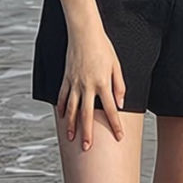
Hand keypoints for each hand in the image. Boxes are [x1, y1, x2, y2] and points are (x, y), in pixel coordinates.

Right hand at [57, 27, 127, 148]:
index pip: (111, 109)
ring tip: (71, 138)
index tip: (119, 137)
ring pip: (72, 109)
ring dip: (72, 125)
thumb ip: (119, 85)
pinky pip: (63, 96)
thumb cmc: (103, 48)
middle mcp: (87, 86)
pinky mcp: (66, 78)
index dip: (115, 124)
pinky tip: (63, 118)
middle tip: (87, 148)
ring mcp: (75, 83)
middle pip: (88, 115)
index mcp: (102, 83)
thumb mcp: (116, 65)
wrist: (84, 34)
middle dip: (88, 133)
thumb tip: (121, 103)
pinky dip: (62, 108)